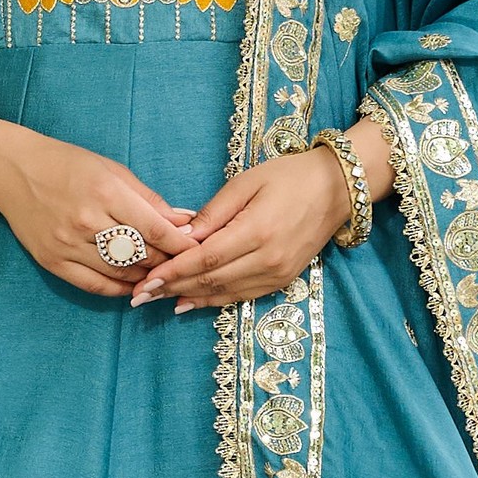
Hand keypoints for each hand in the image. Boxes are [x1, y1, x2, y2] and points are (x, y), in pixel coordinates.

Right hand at [0, 100, 199, 297]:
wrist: (13, 171)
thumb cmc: (67, 164)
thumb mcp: (112, 170)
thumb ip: (149, 199)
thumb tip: (185, 222)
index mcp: (105, 191)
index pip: (155, 229)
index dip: (182, 245)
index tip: (200, 250)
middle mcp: (86, 221)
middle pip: (141, 255)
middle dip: (168, 262)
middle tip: (186, 265)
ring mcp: (67, 244)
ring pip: (121, 273)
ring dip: (147, 277)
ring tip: (162, 274)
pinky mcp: (53, 262)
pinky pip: (95, 286)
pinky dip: (120, 289)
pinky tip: (134, 286)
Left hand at [134, 131, 389, 309]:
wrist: (336, 189)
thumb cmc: (288, 177)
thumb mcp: (246, 183)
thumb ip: (214, 213)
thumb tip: (183, 238)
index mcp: (258, 231)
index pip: (206, 259)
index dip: (173, 272)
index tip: (145, 280)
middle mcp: (268, 259)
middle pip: (212, 280)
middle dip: (173, 288)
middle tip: (140, 295)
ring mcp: (278, 274)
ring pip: (225, 293)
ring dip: (190, 297)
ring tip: (158, 300)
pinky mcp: (284, 280)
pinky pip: (243, 295)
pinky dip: (215, 300)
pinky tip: (191, 301)